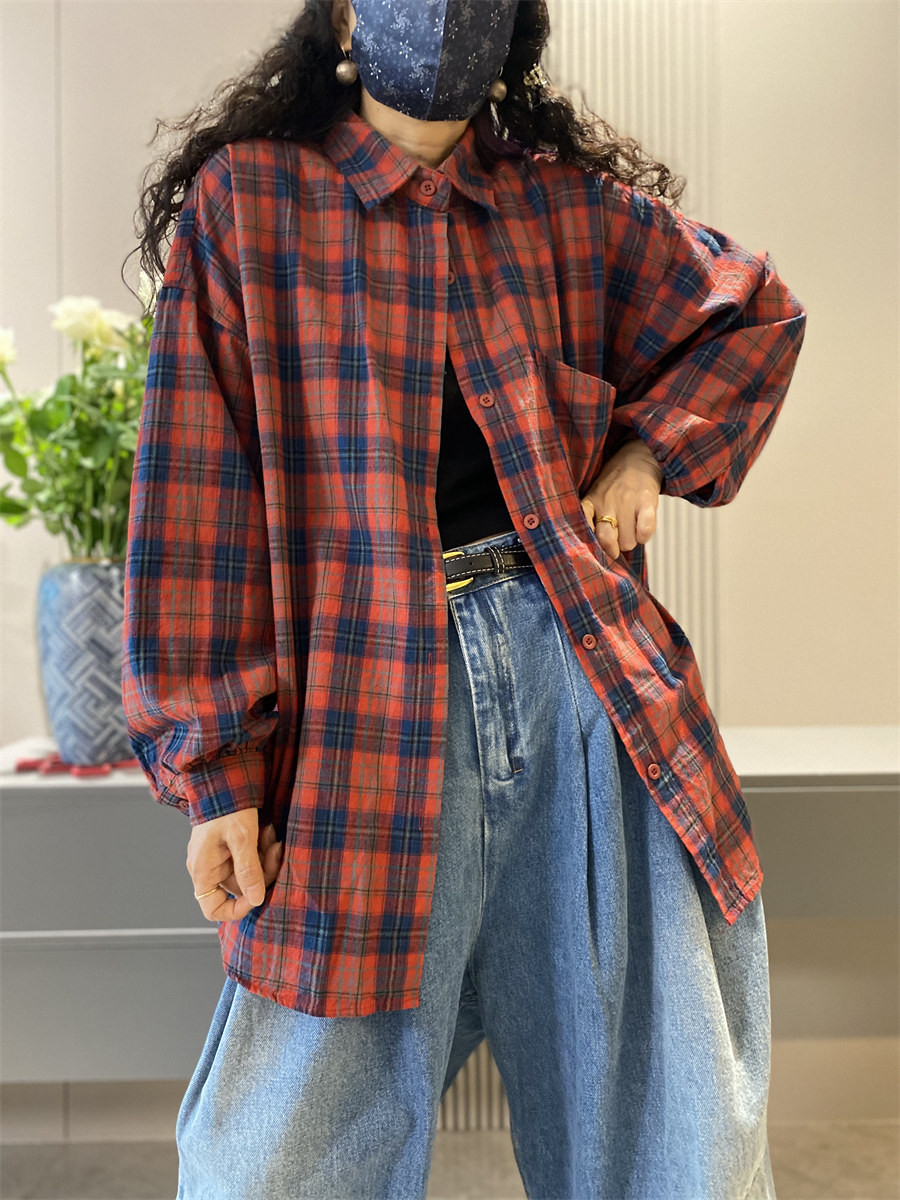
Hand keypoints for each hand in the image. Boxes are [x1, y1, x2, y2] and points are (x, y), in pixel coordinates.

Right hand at [186, 807, 284, 922]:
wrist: (225, 775)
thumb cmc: (228, 805)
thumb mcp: (242, 837)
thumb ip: (248, 870)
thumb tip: (256, 899)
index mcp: (204, 869)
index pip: (213, 909)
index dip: (236, 910)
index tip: (258, 895)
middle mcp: (209, 867)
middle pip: (240, 888)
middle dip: (262, 872)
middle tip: (275, 850)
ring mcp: (219, 856)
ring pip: (249, 872)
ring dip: (264, 857)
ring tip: (270, 834)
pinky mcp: (229, 845)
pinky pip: (249, 857)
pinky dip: (261, 848)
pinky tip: (267, 831)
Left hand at [580, 437, 663, 559]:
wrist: (639, 457)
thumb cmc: (615, 483)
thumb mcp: (596, 495)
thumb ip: (592, 518)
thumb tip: (594, 551)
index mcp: (591, 501)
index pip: (582, 526)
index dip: (587, 544)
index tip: (592, 553)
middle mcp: (607, 501)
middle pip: (607, 540)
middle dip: (613, 550)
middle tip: (617, 546)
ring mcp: (627, 501)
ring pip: (628, 541)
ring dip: (631, 541)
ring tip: (631, 530)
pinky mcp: (646, 501)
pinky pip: (645, 531)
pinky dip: (644, 536)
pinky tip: (642, 530)